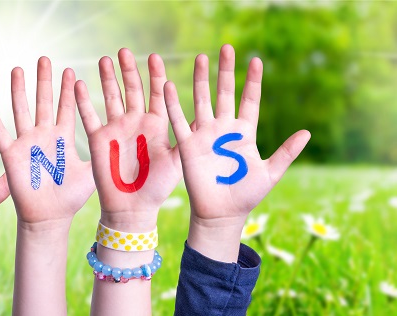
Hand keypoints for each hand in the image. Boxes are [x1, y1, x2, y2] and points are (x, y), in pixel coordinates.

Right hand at [0, 57, 94, 225]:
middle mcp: (44, 135)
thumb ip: (103, 153)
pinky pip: (0, 132)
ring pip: (21, 110)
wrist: (49, 218)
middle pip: (43, 101)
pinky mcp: (11, 155)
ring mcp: (26, 143)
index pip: (66, 106)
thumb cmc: (71, 198)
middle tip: (44, 58)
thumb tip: (124, 140)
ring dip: (19, 90)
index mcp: (63, 137)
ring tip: (18, 69)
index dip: (67, 89)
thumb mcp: (92, 171)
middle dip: (44, 80)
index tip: (69, 69)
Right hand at [75, 48, 181, 230]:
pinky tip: (77, 83)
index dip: (155, 74)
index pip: (157, 93)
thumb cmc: (157, 188)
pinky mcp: (98, 140)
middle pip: (132, 89)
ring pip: (110, 97)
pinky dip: (83, 100)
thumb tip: (200, 115)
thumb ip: (184, 138)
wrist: (131, 208)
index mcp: (156, 125)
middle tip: (124, 50)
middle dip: (129, 70)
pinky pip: (88, 116)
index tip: (154, 55)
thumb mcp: (176, 162)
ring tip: (104, 59)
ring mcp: (116, 129)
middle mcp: (136, 122)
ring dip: (107, 78)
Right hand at [163, 45, 309, 259]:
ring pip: (202, 100)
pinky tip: (169, 86)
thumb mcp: (270, 173)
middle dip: (226, 71)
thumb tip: (307, 132)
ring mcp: (205, 135)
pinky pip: (180, 121)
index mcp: (245, 133)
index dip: (252, 82)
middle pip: (225, 93)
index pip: (249, 101)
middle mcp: (224, 129)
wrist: (221, 214)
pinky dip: (174, 104)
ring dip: (200, 79)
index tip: (256, 60)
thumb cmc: (246, 196)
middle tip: (226, 48)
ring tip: (200, 57)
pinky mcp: (189, 145)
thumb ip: (286, 152)